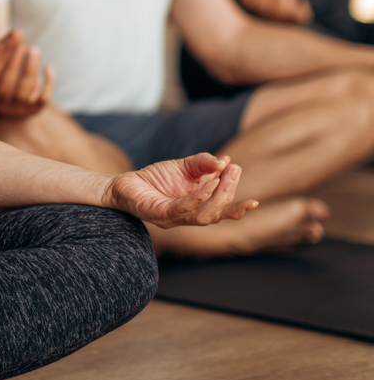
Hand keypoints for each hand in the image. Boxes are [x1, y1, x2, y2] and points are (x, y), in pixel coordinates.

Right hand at [0, 30, 54, 117]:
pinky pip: (42, 100)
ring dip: (30, 70)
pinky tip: (49, 66)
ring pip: (23, 93)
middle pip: (6, 86)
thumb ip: (5, 45)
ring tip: (35, 49)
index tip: (5, 44)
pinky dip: (48, 84)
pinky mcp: (33, 111)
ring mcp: (16, 111)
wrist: (2, 102)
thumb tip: (18, 32)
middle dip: (15, 64)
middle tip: (25, 46)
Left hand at [105, 153, 257, 228]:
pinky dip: (194, 200)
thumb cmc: (155, 179)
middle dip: (228, 192)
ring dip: (216, 197)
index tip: (256, 202)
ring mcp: (172, 218)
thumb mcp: (182, 167)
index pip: (221, 213)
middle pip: (215, 212)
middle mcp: (187, 217)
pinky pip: (179, 210)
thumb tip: (224, 160)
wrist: (123, 183)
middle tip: (235, 171)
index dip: (237, 210)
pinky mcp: (157, 214)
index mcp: (196, 208)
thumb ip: (203, 164)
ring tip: (224, 176)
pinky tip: (204, 188)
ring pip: (202, 216)